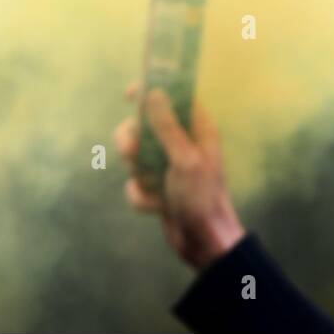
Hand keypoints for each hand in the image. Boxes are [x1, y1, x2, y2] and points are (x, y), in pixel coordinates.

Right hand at [114, 84, 244, 269]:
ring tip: (154, 187)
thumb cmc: (202, 197)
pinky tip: (158, 207)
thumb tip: (153, 93)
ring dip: (139, 174)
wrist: (203, 242)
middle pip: (142, 126)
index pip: (172, 97)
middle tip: (133, 153)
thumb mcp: (186, 159)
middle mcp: (181, 144)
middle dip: (133, 142)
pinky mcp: (157, 188)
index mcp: (196, 129)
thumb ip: (167, 126)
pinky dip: (142, 196)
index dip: (150, 91)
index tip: (129, 93)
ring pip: (134, 156)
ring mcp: (167, 166)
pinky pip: (135, 183)